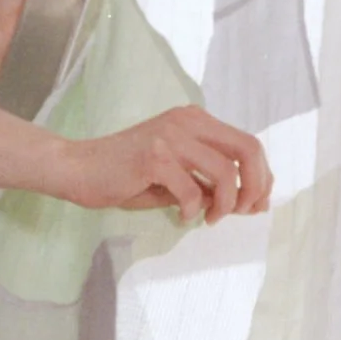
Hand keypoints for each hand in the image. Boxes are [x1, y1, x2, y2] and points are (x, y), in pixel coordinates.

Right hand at [67, 104, 272, 223]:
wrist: (78, 168)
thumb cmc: (126, 175)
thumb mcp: (177, 176)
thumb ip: (210, 182)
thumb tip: (250, 201)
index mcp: (196, 120)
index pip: (248, 143)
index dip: (262, 177)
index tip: (255, 205)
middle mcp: (188, 121)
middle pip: (248, 150)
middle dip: (255, 187)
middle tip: (243, 213)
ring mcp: (171, 136)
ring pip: (225, 173)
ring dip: (225, 205)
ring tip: (209, 218)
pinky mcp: (154, 157)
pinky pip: (192, 191)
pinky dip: (193, 211)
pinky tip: (181, 217)